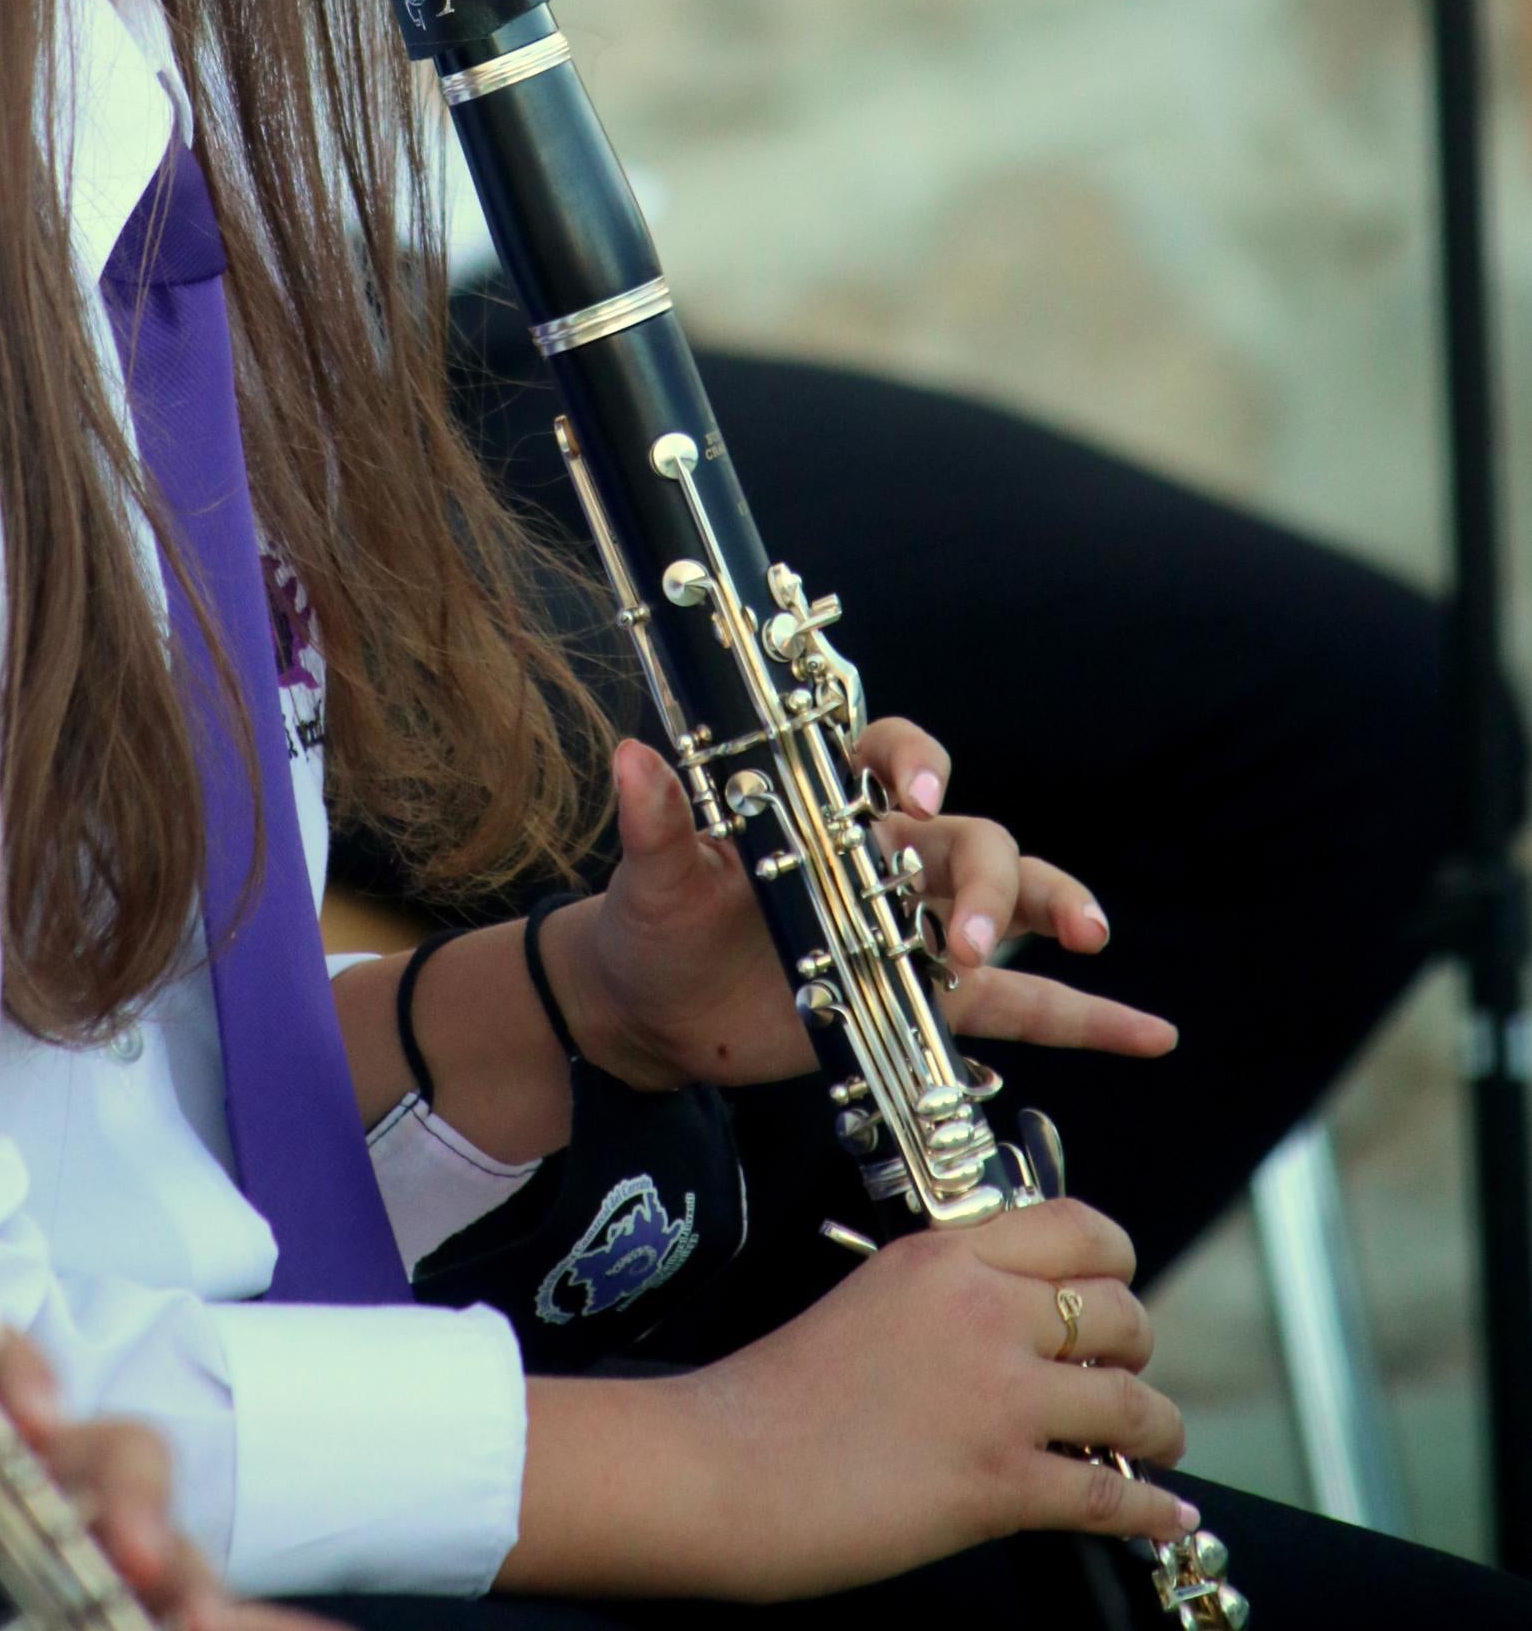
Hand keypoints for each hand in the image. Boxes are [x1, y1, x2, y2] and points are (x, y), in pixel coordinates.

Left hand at [0, 1332, 317, 1630]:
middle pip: (106, 1453)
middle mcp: (18, 1499)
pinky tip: (289, 1630)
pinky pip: (195, 1612)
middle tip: (129, 1549)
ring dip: (193, 1570)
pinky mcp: (97, 1619)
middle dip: (133, 1489)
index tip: (29, 1419)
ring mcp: (66, 1571)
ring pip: (160, 1542)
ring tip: (193, 1618)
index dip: (23, 1376)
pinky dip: (258, 1619)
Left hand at [556, 732, 1175, 1092]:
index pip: (889, 754)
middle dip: (987, 876)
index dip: (912, 760)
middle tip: (969, 935)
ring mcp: (918, 926)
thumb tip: (634, 760)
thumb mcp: (653, 875)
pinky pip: (1026, 1005)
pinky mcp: (928, 1000)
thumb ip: (657, 821)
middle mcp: (887, 854)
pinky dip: (1090, 1017)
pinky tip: (1152, 1033)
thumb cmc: (656, 921)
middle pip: (968, 836)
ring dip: (1053, 911)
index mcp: (828, 806)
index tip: (909, 794)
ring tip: (1088, 938)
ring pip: (1012, 903)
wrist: (655, 1008)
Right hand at [668, 1197, 1193, 1593]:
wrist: (724, 1464)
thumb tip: (1012, 1322)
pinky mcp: (999, 1482)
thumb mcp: (871, 1298)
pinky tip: (1165, 1514)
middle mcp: (984, 1311)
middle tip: (1123, 1378)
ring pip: (1133, 1404)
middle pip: (1120, 1312)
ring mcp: (998, 1397)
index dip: (1116, 1263)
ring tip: (1158, 1447)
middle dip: (1138, 1350)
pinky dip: (1151, 1510)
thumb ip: (945, 1295)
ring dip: (1159, 1431)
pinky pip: (1109, 1496)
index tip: (1116, 1290)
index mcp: (946, 1255)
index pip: (1078, 1229)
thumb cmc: (777, 1393)